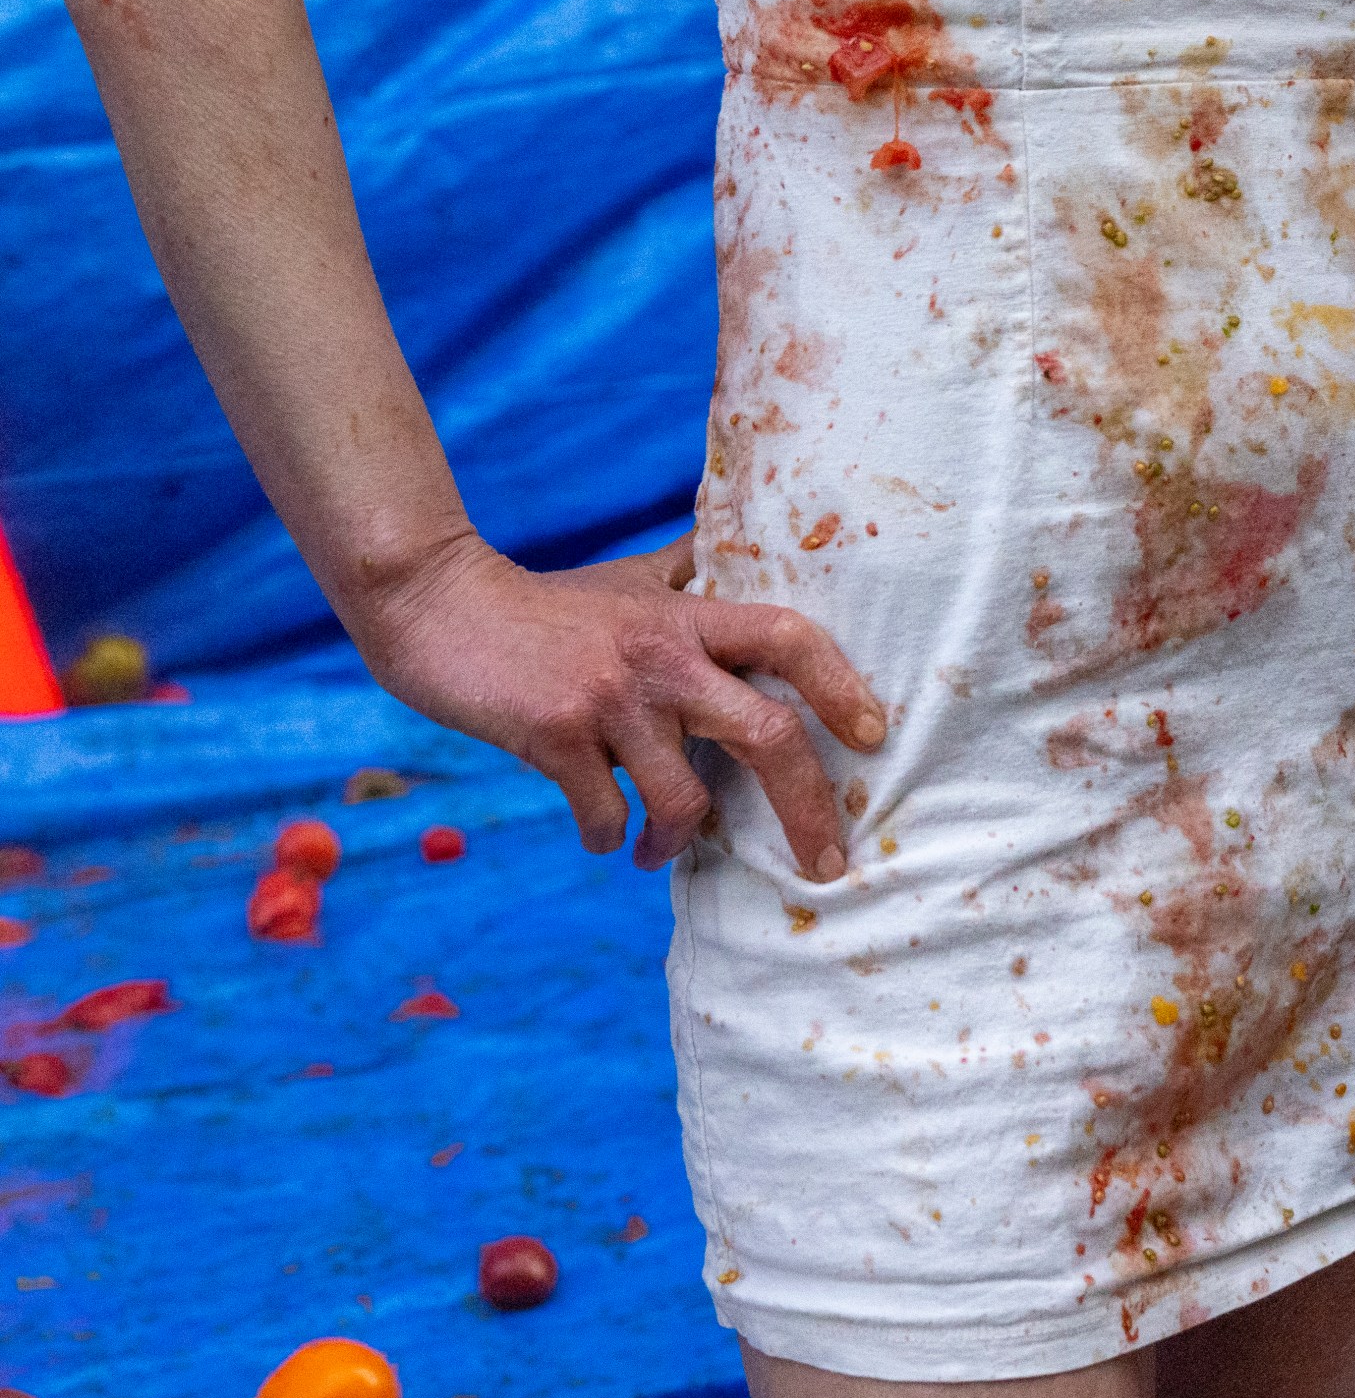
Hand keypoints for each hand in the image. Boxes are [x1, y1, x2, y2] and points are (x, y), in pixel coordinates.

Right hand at [350, 531, 885, 880]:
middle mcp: (663, 657)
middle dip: (806, 808)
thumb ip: (691, 567)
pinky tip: (606, 834)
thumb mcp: (632, 577)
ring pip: (685, 799)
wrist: (438, 605)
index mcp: (689, 618)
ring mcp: (611, 700)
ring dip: (679, 842)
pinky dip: (610, 838)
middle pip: (767, 735)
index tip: (873, 735)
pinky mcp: (555, 737)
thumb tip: (739, 535)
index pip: (790, 638)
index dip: (841, 685)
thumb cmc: (549, 602)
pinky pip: (606, 816)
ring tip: (659, 848)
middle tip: (826, 862)